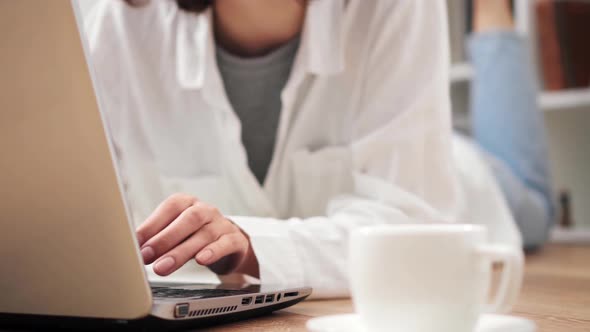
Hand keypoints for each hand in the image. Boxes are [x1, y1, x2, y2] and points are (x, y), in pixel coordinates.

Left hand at [136, 194, 258, 276]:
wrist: (229, 244)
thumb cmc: (195, 236)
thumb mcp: (175, 233)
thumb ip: (157, 237)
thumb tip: (132, 248)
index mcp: (187, 203)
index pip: (170, 207)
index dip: (152, 225)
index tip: (136, 243)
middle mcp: (205, 210)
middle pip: (188, 220)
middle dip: (165, 239)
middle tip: (147, 256)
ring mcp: (222, 224)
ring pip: (204, 234)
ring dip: (181, 252)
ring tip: (163, 267)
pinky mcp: (235, 240)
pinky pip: (225, 243)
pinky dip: (213, 251)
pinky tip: (201, 260)